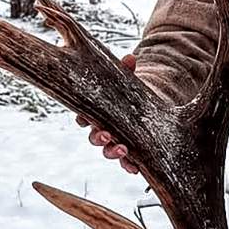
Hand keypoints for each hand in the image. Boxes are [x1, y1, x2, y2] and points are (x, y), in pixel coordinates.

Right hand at [75, 50, 140, 174]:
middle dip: (99, 138)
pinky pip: (125, 162)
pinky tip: (134, 169)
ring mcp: (114, 141)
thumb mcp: (126, 81)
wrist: (144, 106)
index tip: (86, 120)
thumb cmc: (127, 93)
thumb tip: (130, 59)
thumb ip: (126, 71)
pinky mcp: (128, 150)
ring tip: (123, 150)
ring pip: (107, 151)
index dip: (83, 120)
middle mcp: (102, 129)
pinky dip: (128, 166)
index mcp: (95, 112)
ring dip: (113, 152)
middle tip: (107, 135)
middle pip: (94, 137)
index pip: (83, 118)